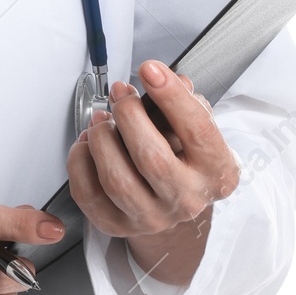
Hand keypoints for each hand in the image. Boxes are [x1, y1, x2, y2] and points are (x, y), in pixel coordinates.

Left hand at [66, 60, 239, 286]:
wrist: (172, 199)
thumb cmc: (183, 154)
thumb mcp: (194, 125)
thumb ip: (183, 101)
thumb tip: (169, 79)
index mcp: (216, 171)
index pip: (197, 131)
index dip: (172, 97)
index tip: (150, 69)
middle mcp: (187, 200)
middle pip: (152, 159)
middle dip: (129, 116)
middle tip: (120, 93)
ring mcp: (152, 218)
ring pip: (117, 180)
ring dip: (102, 139)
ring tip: (102, 119)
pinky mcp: (118, 225)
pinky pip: (88, 194)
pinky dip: (80, 161)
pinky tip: (88, 143)